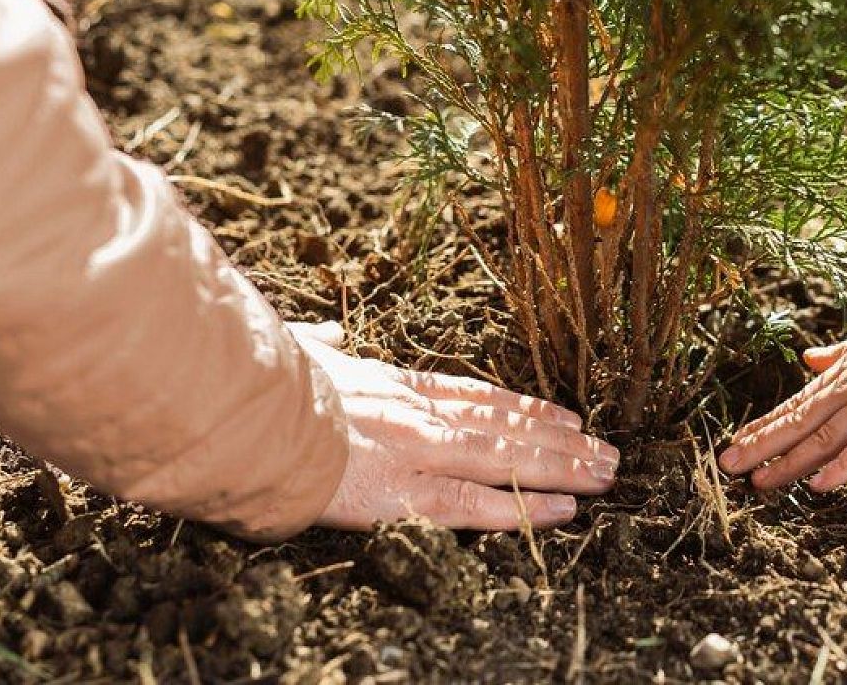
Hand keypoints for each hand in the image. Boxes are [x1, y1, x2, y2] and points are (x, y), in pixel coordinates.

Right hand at [288, 321, 618, 530]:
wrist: (240, 413)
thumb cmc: (264, 383)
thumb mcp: (300, 353)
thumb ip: (322, 346)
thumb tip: (330, 335)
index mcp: (395, 384)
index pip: (477, 397)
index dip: (526, 408)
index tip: (565, 415)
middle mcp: (419, 415)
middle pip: (505, 427)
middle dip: (561, 440)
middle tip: (606, 449)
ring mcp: (417, 451)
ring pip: (506, 461)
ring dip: (562, 469)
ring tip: (606, 474)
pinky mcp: (404, 493)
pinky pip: (477, 504)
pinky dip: (524, 508)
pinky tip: (564, 511)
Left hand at [718, 336, 846, 491]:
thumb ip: (837, 355)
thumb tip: (810, 358)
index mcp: (839, 379)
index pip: (793, 407)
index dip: (763, 427)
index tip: (734, 443)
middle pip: (796, 424)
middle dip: (760, 446)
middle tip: (726, 467)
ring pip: (821, 439)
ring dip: (787, 462)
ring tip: (758, 481)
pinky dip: (842, 467)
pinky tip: (816, 485)